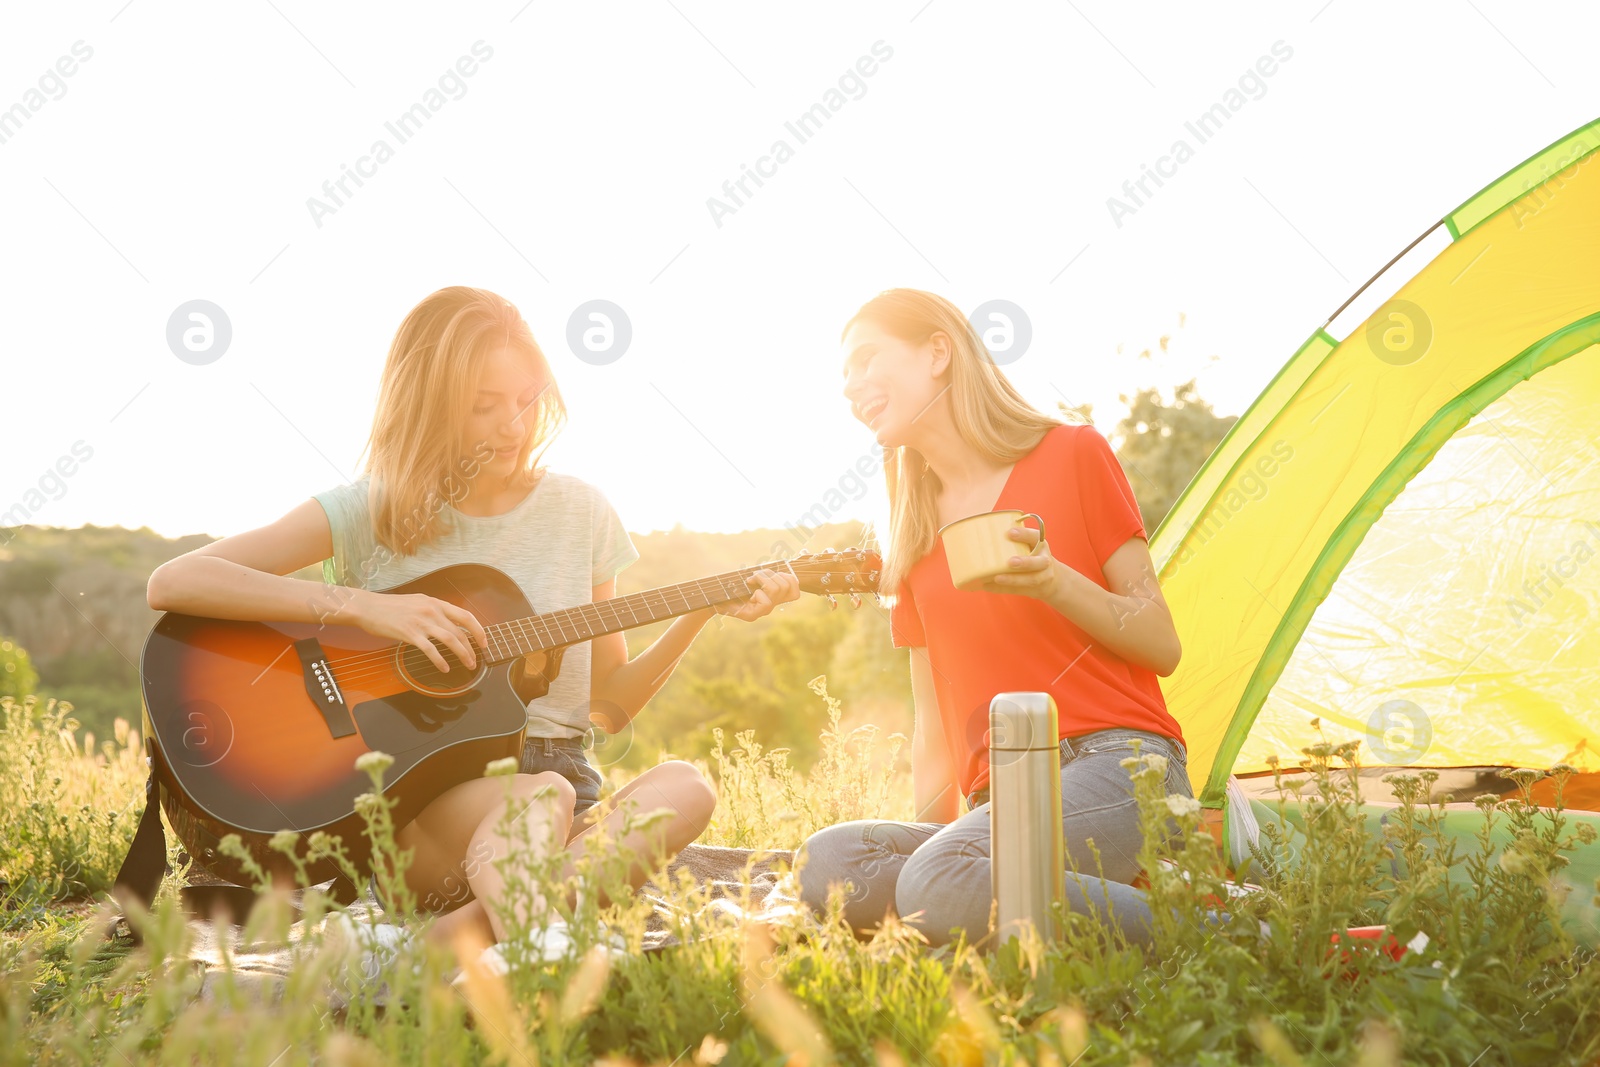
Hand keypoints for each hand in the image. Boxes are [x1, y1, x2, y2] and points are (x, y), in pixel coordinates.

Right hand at [352, 589, 488, 673]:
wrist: (368, 607)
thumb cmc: (391, 606)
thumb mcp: (418, 602)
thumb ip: (434, 611)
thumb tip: (448, 623)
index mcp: (436, 603)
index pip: (465, 616)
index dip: (478, 630)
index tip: (483, 642)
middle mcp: (432, 611)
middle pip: (460, 631)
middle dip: (472, 648)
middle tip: (476, 660)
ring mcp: (422, 622)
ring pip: (451, 640)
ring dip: (463, 654)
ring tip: (468, 665)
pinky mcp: (410, 634)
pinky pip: (431, 650)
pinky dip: (440, 661)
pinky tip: (445, 668)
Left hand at [715, 568, 800, 620]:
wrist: (711, 598)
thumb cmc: (730, 586)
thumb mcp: (749, 577)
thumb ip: (764, 574)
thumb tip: (783, 567)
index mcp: (773, 598)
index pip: (795, 592)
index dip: (790, 579)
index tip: (771, 574)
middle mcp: (770, 607)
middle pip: (785, 586)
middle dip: (769, 574)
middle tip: (754, 576)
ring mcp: (761, 613)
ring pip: (777, 590)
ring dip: (763, 578)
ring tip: (750, 580)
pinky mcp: (751, 616)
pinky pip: (766, 602)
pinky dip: (758, 592)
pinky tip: (748, 590)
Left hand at [978, 525, 1062, 601]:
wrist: (1051, 581)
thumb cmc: (1033, 557)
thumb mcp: (1031, 545)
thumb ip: (1015, 541)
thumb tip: (983, 534)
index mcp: (1041, 545)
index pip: (1036, 537)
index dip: (1024, 535)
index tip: (1010, 533)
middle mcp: (1044, 561)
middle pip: (1039, 563)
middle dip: (1025, 563)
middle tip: (1010, 562)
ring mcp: (1042, 577)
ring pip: (1030, 579)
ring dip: (1013, 579)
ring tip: (997, 578)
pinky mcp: (1034, 590)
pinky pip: (1018, 590)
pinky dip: (1002, 589)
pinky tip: (988, 586)